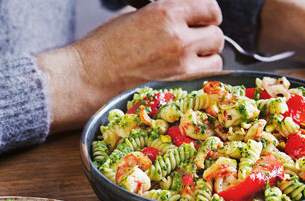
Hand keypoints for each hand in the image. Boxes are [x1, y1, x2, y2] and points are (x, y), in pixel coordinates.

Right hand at [38, 0, 222, 131]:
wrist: (88, 78)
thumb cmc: (106, 48)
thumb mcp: (136, 16)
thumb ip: (166, 16)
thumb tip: (186, 18)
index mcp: (166, 12)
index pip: (210, 8)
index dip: (209, 15)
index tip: (205, 20)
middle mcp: (178, 38)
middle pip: (217, 35)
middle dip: (206, 38)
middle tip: (193, 44)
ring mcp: (182, 65)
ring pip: (216, 59)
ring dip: (206, 59)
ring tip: (188, 61)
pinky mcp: (180, 87)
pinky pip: (207, 79)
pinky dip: (201, 76)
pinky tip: (184, 75)